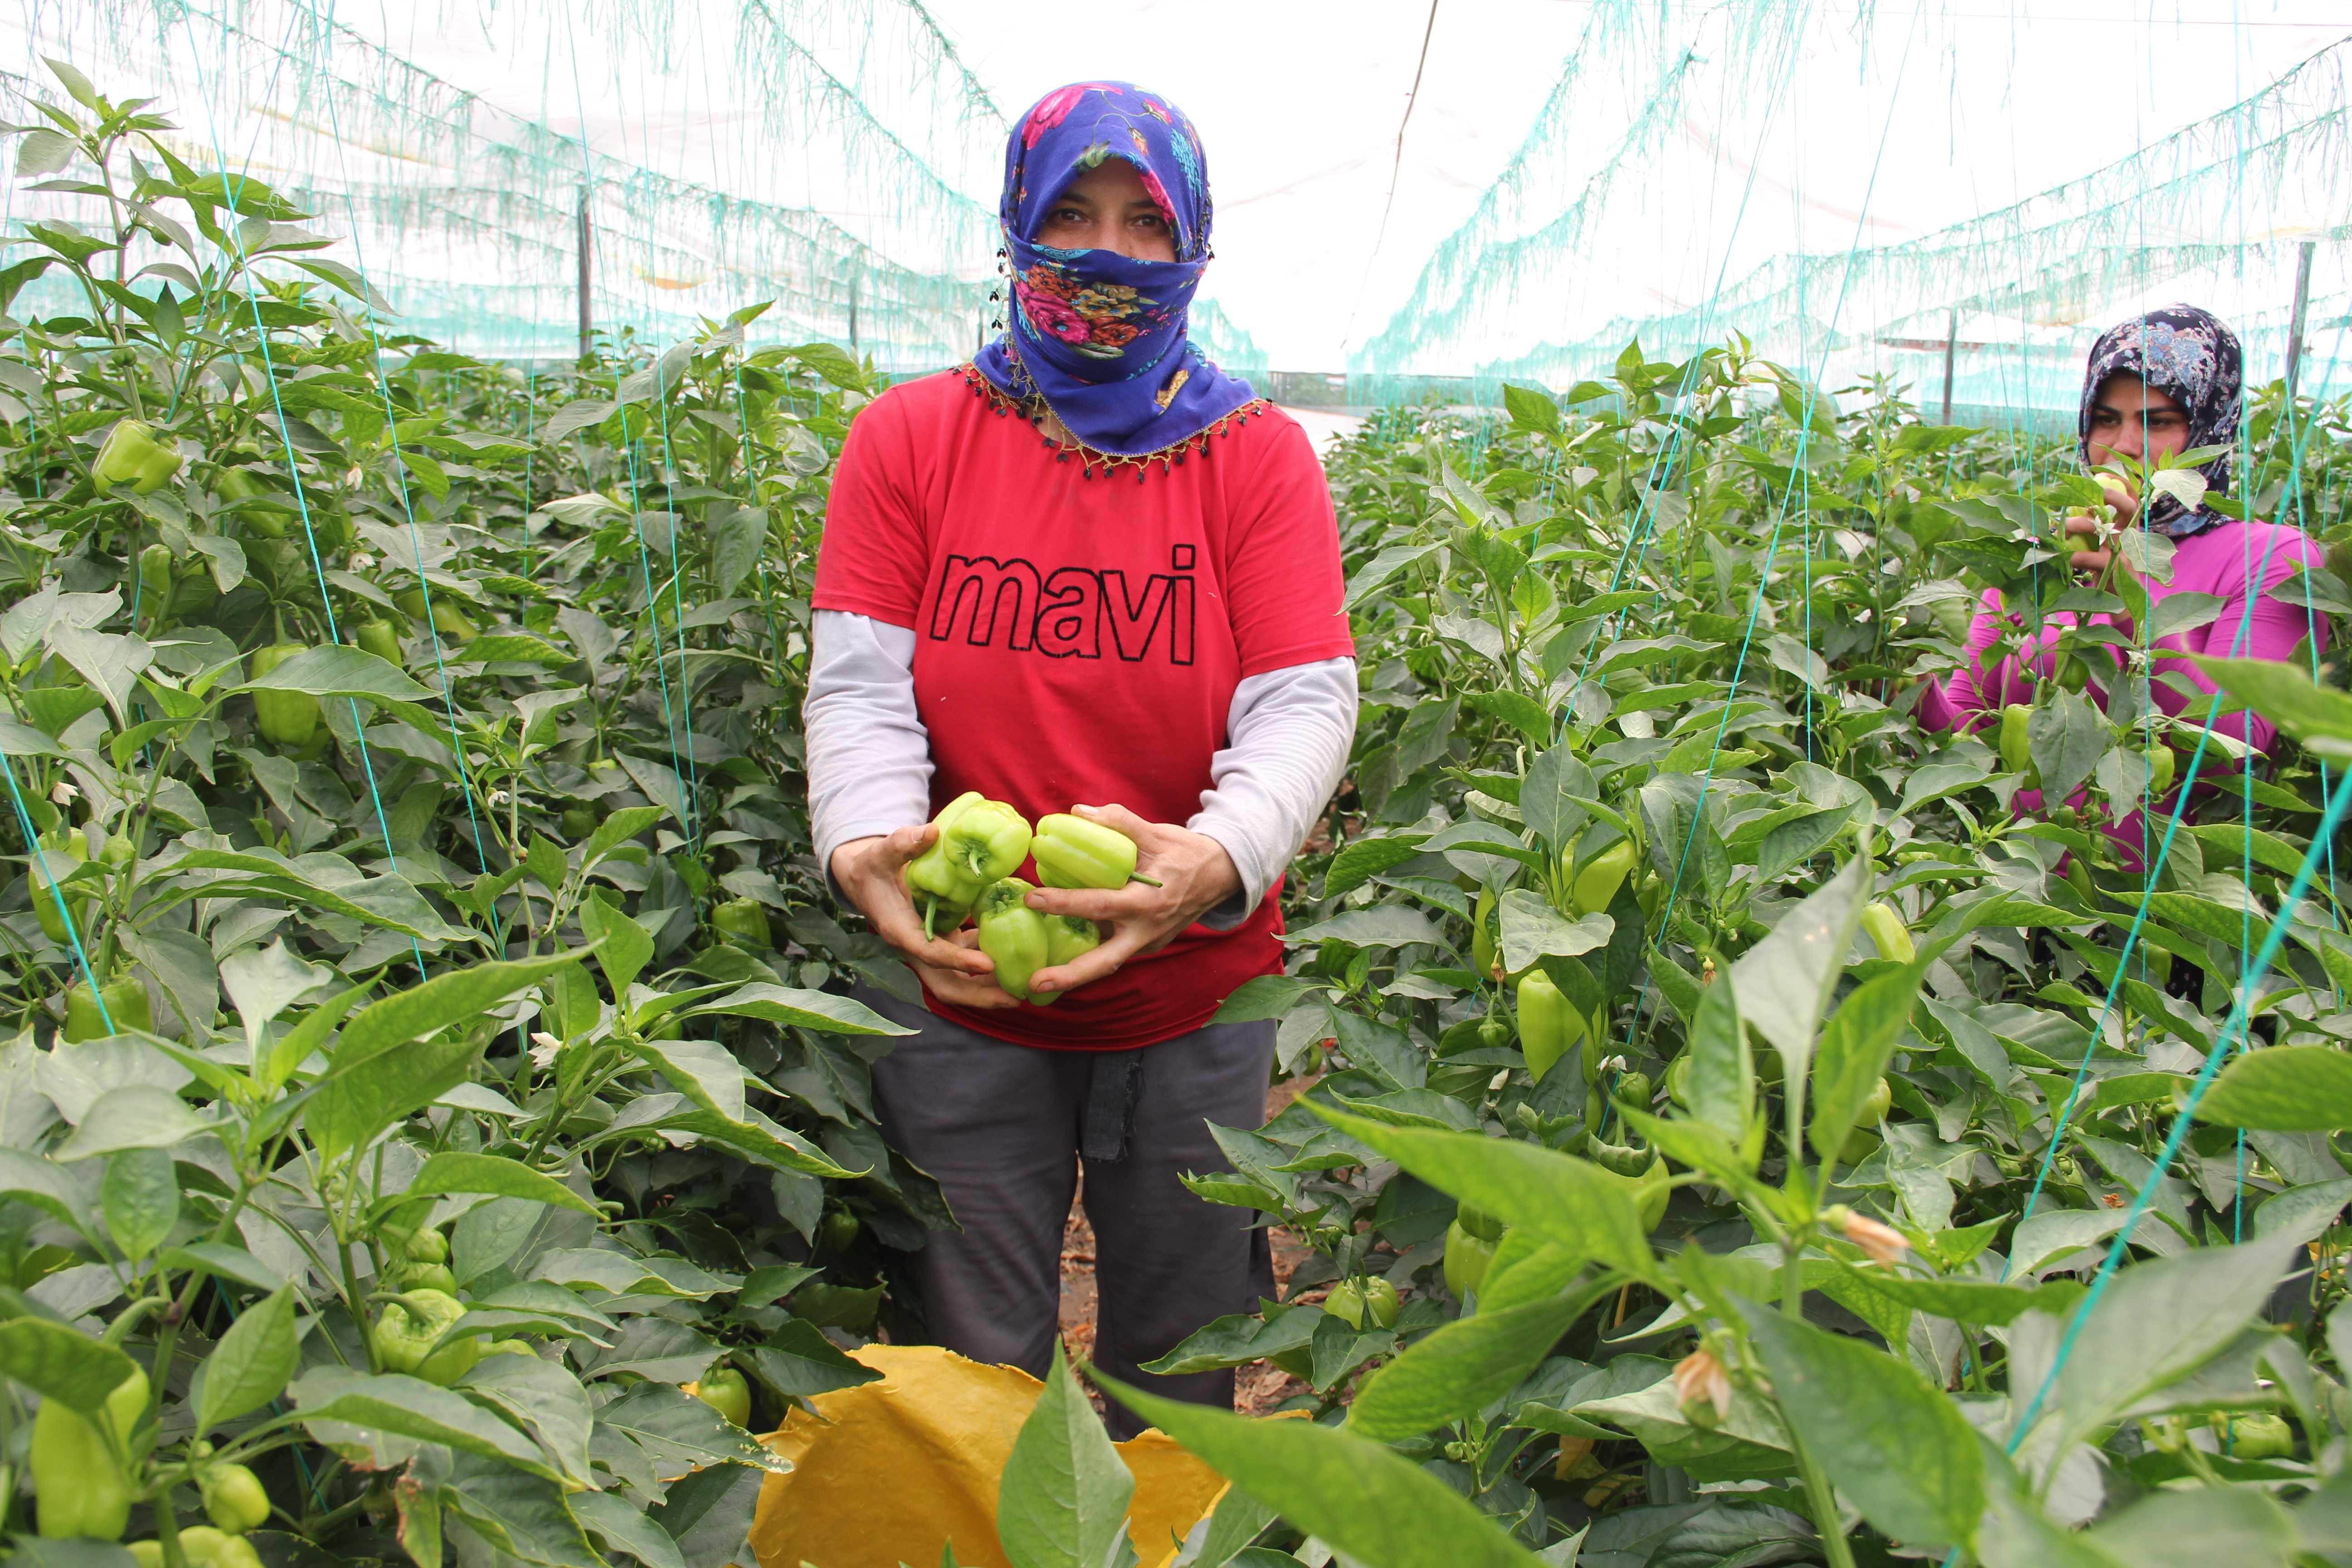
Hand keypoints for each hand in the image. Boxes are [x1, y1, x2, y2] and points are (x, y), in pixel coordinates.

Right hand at [829, 827, 1021, 1009]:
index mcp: (899, 931)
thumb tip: (932, 832)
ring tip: (1024, 982)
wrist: (866, 878)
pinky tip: (1018, 951)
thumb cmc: (873, 865)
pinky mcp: (943, 939)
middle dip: (978, 996)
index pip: (930, 953)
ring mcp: (930, 946)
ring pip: (959, 978)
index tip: (988, 964)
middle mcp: (915, 947)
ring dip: (988, 985)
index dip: (958, 960)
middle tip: (1015, 997)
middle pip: (947, 984)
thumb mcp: (882, 851)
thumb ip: (903, 843)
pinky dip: (989, 958)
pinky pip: (967, 957)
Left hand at [1017, 803, 1242, 998]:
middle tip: (1034, 984)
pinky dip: (1090, 954)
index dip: (1065, 903)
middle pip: (1104, 962)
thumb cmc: (1187, 853)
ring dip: (1075, 973)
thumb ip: (1119, 821)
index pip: (1099, 905)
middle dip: (1069, 975)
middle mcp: (1147, 930)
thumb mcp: (1156, 833)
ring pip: (1108, 962)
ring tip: (1039, 979)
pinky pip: (1115, 952)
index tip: (1033, 899)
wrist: (1223, 876)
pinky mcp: (1148, 945)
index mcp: (1148, 902)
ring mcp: (1149, 942)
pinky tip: (1062, 952)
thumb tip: (1076, 811)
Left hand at [2063, 478, 2138, 576]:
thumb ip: (2092, 533)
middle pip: (2128, 508)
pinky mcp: (2116, 569)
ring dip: (2079, 525)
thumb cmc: (2106, 571)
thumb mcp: (2102, 548)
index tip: (2098, 478)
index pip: (2129, 502)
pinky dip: (2074, 556)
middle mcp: (2130, 536)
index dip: (2118, 488)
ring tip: (2061, 530)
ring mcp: (2125, 551)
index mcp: (2128, 528)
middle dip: (2110, 496)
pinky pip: (2092, 558)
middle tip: (2084, 498)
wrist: (2119, 601)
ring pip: (2105, 529)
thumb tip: (2063, 519)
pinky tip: (2062, 557)